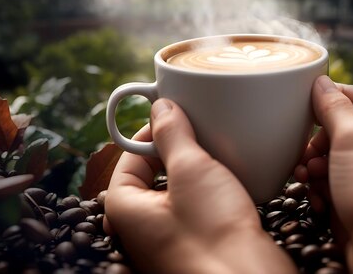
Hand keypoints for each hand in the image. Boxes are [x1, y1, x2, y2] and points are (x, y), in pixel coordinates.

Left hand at [104, 99, 295, 273]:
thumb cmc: (213, 236)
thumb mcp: (190, 171)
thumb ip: (172, 134)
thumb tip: (161, 107)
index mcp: (124, 209)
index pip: (128, 158)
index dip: (151, 132)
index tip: (175, 115)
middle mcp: (141, 228)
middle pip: (151, 173)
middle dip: (175, 149)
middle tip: (200, 132)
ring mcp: (168, 239)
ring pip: (175, 190)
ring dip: (194, 169)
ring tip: (217, 153)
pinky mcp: (195, 245)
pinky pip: (195, 208)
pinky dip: (207, 190)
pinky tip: (228, 182)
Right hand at [295, 76, 352, 271]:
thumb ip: (334, 108)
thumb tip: (321, 83)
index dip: (334, 95)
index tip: (306, 102)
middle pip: (341, 131)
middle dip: (317, 141)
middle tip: (306, 153)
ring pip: (331, 160)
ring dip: (312, 166)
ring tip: (306, 177)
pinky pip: (329, 186)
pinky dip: (318, 190)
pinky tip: (316, 198)